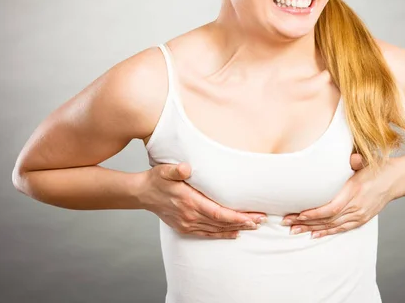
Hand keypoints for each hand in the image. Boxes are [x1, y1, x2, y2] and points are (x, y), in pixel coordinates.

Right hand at [136, 162, 266, 238]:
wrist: (142, 194)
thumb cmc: (157, 180)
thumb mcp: (164, 170)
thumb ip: (176, 170)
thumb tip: (187, 169)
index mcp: (190, 202)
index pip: (219, 213)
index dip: (237, 217)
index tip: (253, 217)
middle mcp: (190, 216)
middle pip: (222, 223)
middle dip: (243, 223)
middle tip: (262, 221)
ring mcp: (188, 224)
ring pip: (216, 230)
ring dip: (236, 229)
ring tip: (253, 226)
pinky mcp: (185, 227)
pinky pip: (207, 234)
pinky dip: (222, 234)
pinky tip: (234, 233)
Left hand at [281, 153, 397, 238]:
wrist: (395, 180)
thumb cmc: (377, 168)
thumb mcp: (366, 161)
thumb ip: (356, 161)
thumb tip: (351, 156)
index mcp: (354, 191)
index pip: (331, 208)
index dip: (314, 213)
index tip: (298, 214)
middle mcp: (357, 206)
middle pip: (328, 219)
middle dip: (306, 222)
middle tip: (287, 223)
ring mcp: (360, 215)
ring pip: (332, 226)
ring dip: (312, 229)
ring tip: (294, 230)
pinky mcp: (362, 219)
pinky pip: (342, 229)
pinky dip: (327, 232)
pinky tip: (314, 234)